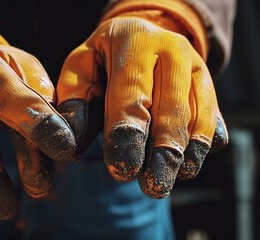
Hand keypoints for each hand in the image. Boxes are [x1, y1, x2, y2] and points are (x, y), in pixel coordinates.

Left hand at [56, 17, 227, 198]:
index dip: (128, 133)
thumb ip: (74, 100)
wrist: (140, 34)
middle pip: (171, 106)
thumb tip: (71, 142)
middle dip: (163, 150)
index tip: (123, 169)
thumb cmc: (102, 59)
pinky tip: (189, 163)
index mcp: (134, 40)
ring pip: (196, 114)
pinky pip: (212, 116)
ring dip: (184, 152)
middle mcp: (171, 48)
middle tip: (153, 186)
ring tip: (172, 179)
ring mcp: (196, 64)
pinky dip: (203, 141)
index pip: (132, 93)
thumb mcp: (80, 67)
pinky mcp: (209, 82)